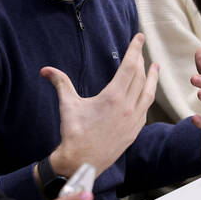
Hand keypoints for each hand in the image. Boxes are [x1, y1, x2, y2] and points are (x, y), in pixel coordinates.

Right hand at [42, 34, 158, 176]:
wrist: (81, 162)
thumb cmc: (74, 133)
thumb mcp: (68, 104)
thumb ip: (60, 83)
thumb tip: (45, 70)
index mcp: (114, 97)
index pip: (130, 67)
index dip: (135, 50)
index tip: (140, 37)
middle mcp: (128, 107)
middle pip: (140, 77)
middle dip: (141, 61)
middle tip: (141, 49)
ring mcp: (134, 120)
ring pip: (148, 93)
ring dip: (152, 78)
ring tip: (155, 67)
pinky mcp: (135, 131)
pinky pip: (145, 109)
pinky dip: (147, 97)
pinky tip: (146, 94)